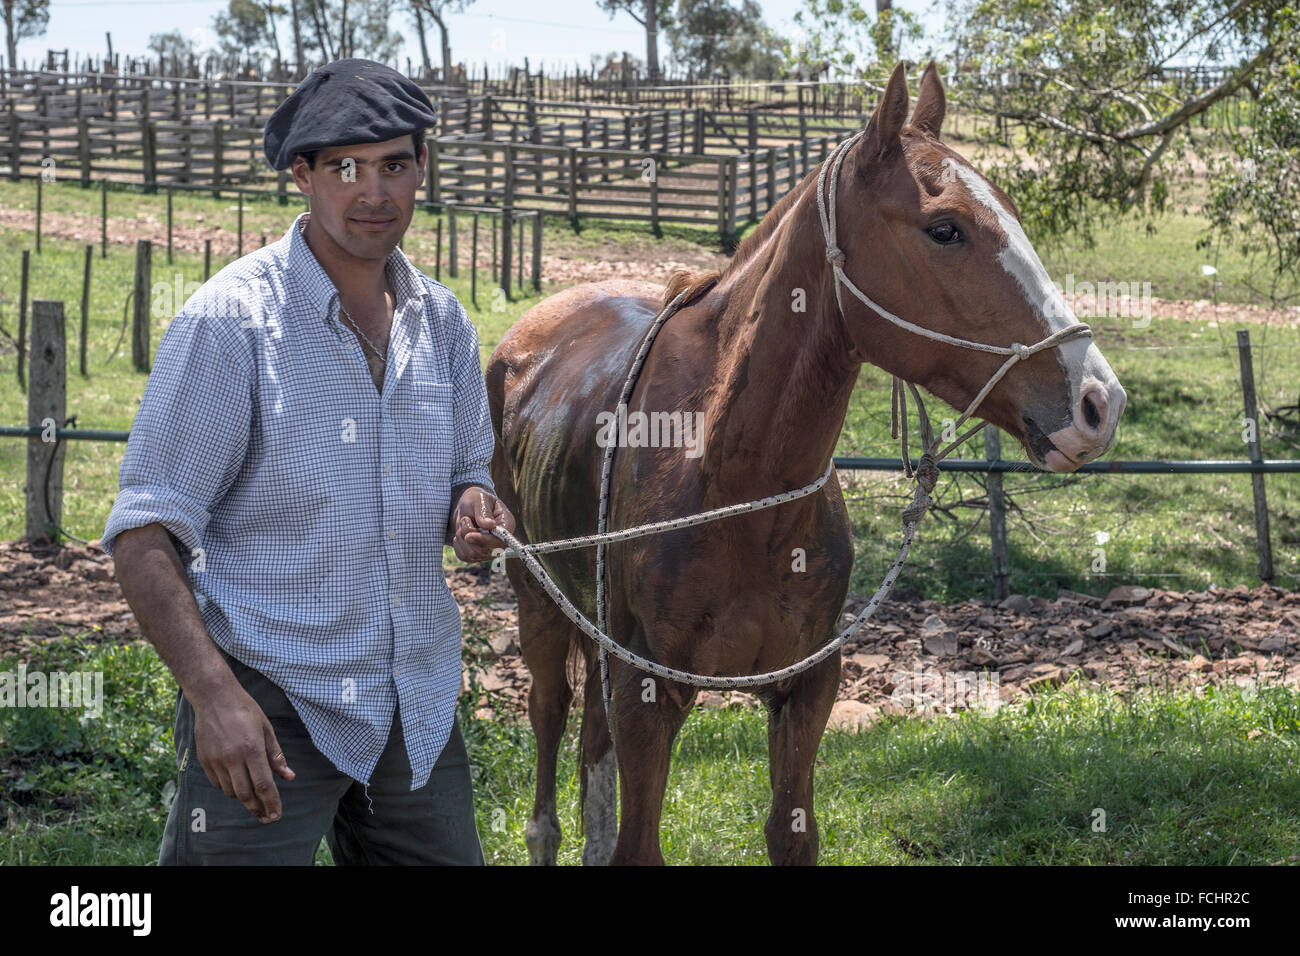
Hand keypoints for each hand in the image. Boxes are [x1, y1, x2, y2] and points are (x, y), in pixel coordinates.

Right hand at [191, 683, 295, 823]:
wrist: (214, 697)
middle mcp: (232, 758)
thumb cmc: (245, 710)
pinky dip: (229, 788)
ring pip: (231, 791)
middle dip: (258, 809)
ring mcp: (216, 760)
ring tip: (254, 800)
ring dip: (244, 799)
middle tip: (266, 817)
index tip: (276, 815)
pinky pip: (218, 783)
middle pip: (246, 794)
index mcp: (252, 749)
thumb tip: (289, 777)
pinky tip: (237, 785)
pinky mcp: (204, 760)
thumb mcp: (266, 729)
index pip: (264, 785)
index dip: (271, 803)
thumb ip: (276, 756)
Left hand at [451, 487, 516, 562]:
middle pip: (485, 551)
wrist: (467, 506)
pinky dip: (458, 545)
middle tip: (464, 519)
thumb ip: (483, 512)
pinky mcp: (477, 555)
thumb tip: (489, 525)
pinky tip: (461, 534)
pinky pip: (464, 556)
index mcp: (507, 525)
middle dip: (468, 535)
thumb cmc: (476, 500)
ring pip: (472, 554)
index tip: (469, 536)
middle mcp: (501, 541)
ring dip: (462, 538)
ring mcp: (490, 550)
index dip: (485, 540)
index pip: (501, 541)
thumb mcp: (480, 500)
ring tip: (464, 523)